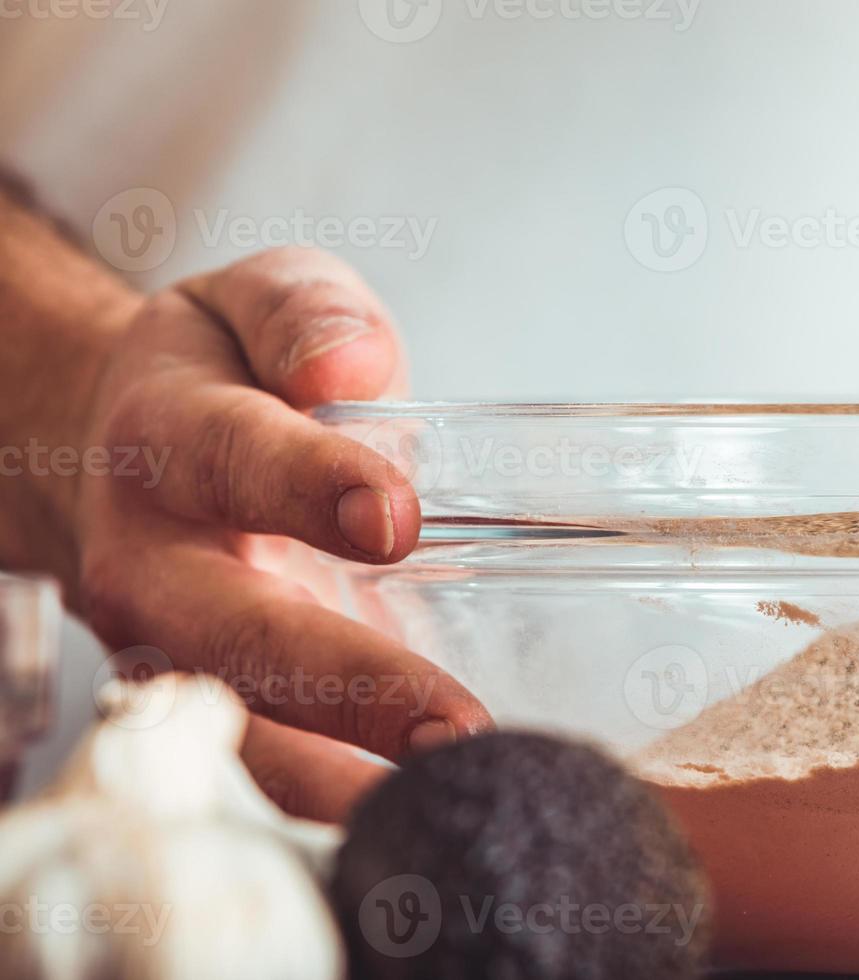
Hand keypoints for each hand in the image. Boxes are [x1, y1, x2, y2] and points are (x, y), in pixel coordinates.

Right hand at [72, 247, 490, 819]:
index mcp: (166, 439)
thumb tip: (344, 361)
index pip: (234, 459)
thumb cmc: (216, 376)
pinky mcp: (212, 707)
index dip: (307, 485)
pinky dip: (338, 805)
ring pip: (240, 734)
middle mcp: (153, 563)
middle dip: (345, 683)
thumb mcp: (252, 300)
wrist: (114, 452)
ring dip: (343, 778)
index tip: (391, 516)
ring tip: (447, 800)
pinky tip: (423, 819)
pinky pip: (265, 773)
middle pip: (233, 636)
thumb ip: (302, 312)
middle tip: (453, 722)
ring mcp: (171, 654)